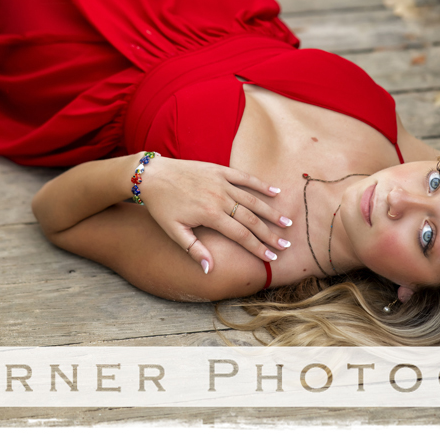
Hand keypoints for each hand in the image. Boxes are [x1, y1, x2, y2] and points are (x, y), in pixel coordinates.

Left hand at [135, 156, 292, 273]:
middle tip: (286, 244)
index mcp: (210, 215)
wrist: (152, 175)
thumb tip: (210, 269)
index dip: (258, 247)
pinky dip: (261, 185)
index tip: (272, 257)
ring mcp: (221, 182)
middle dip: (270, 233)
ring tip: (287, 222)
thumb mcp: (174, 231)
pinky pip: (244, 177)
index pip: (241, 235)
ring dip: (271, 211)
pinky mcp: (219, 170)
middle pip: (251, 219)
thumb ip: (194, 249)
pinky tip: (275, 191)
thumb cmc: (161, 206)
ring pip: (252, 199)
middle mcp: (220, 197)